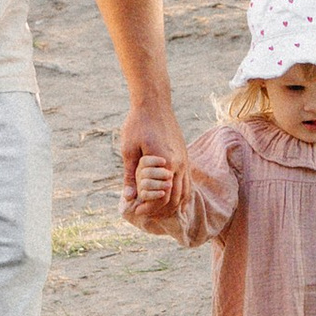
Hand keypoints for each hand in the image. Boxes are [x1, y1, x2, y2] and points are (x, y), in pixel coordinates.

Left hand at [119, 100, 184, 220]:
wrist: (154, 103)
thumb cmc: (138, 124)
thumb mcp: (128, 149)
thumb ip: (130, 175)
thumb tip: (128, 197)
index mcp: (165, 164)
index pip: (161, 197)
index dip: (149, 207)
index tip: (136, 210)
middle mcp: (179, 165)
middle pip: (174, 198)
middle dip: (161, 210)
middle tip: (145, 213)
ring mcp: (184, 161)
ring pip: (184, 192)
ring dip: (172, 205)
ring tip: (158, 210)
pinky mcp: (185, 156)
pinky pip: (187, 182)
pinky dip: (181, 194)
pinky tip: (171, 198)